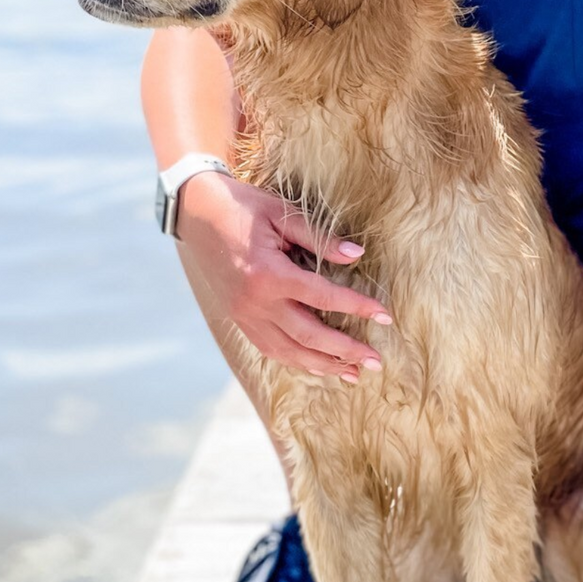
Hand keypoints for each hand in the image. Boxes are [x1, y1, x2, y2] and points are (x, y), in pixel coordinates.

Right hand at [175, 171, 392, 383]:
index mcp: (268, 274)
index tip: (386, 316)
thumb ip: (319, 238)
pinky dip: (295, 361)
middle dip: (345, 351)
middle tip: (376, 361)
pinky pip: (269, 348)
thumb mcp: (282, 213)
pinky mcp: (237, 318)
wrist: (196, 212)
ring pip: (288, 351)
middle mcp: (255, 302)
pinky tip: (317, 366)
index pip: (323, 298)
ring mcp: (243, 314)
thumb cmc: (243, 207)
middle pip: (308, 336)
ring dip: (323, 365)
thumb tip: (356, 255)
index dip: (358, 307)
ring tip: (353, 375)